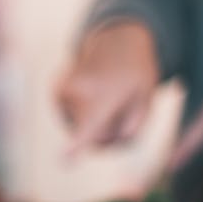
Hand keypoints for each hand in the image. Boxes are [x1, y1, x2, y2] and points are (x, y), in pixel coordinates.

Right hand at [56, 21, 160, 153]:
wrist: (118, 40)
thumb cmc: (136, 74)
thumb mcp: (147, 100)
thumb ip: (130, 130)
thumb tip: (97, 146)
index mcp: (107, 93)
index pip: (91, 125)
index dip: (76, 146)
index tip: (63, 161)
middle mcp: (80, 91)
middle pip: (92, 136)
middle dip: (107, 132)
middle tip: (120, 107)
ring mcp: (63, 89)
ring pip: (78, 127)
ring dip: (93, 120)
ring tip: (104, 96)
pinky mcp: (55, 90)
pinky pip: (69, 118)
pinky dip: (81, 113)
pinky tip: (90, 94)